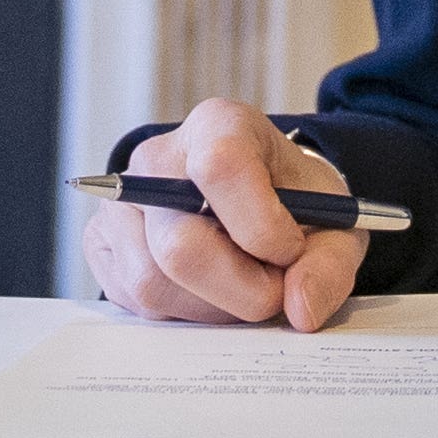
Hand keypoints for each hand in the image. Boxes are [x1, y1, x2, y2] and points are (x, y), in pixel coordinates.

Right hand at [84, 98, 366, 332]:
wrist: (262, 204)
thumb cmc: (295, 207)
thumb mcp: (335, 226)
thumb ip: (328, 265)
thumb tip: (300, 309)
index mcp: (220, 126)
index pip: (221, 168)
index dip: (261, 227)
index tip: (289, 249)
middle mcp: (158, 158)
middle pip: (181, 245)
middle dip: (240, 288)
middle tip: (274, 287)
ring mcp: (121, 202)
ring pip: (154, 283)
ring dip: (213, 306)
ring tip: (244, 284)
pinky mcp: (102, 244)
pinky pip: (135, 300)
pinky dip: (183, 312)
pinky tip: (210, 289)